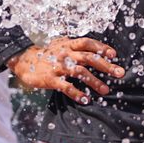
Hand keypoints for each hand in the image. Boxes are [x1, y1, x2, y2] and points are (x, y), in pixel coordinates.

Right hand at [7, 37, 123, 103]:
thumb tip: (94, 49)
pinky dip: (77, 93)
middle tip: (119, 73)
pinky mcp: (51, 79)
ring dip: (94, 82)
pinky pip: (66, 87)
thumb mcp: (60, 45)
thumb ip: (75, 47)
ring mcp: (58, 66)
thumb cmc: (46, 54)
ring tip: (105, 90)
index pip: (87, 43)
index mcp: (68, 44)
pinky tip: (86, 99)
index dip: (101, 47)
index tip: (113, 55)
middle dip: (106, 66)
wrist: (24, 61)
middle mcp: (65, 53)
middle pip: (89, 58)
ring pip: (80, 72)